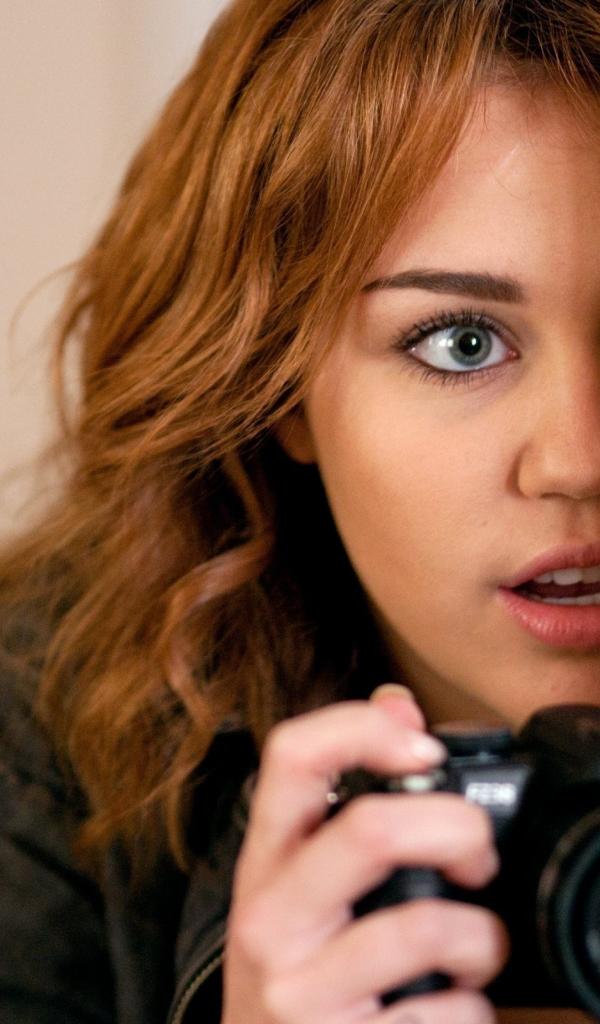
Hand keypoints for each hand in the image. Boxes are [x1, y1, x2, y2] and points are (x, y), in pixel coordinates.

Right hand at [222, 691, 508, 1023]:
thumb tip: (398, 703)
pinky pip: (447, 1013)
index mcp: (265, 861)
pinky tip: (449, 1004)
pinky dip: (473, 1007)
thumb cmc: (297, 965)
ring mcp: (302, 990)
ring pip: (426, 927)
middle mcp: (270, 919)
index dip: (365, 729)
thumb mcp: (299, 878)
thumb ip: (348, 788)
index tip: (422, 748)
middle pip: (374, 830)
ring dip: (482, 937)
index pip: (291, 755)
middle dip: (459, 829)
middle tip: (477, 856)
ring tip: (475, 947)